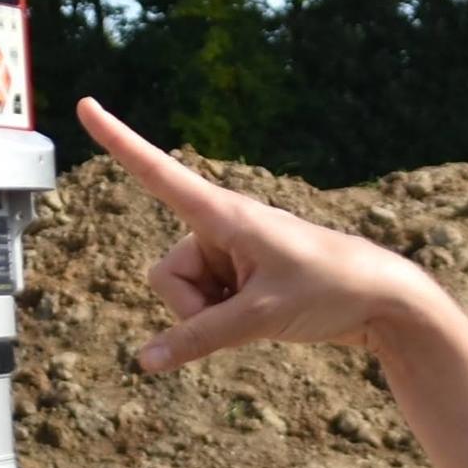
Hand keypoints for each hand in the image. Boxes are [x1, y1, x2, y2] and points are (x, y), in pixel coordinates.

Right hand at [77, 98, 432, 373]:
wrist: (381, 298)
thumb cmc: (328, 290)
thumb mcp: (260, 317)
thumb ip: (198, 339)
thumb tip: (145, 362)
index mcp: (224, 214)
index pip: (158, 173)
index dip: (119, 141)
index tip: (85, 105)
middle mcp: (221, 227)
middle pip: (167, 277)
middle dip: (191, 308)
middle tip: (246, 311)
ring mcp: (229, 254)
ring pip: (185, 297)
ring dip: (211, 318)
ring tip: (263, 314)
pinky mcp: (239, 277)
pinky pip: (205, 307)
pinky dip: (224, 322)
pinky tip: (264, 318)